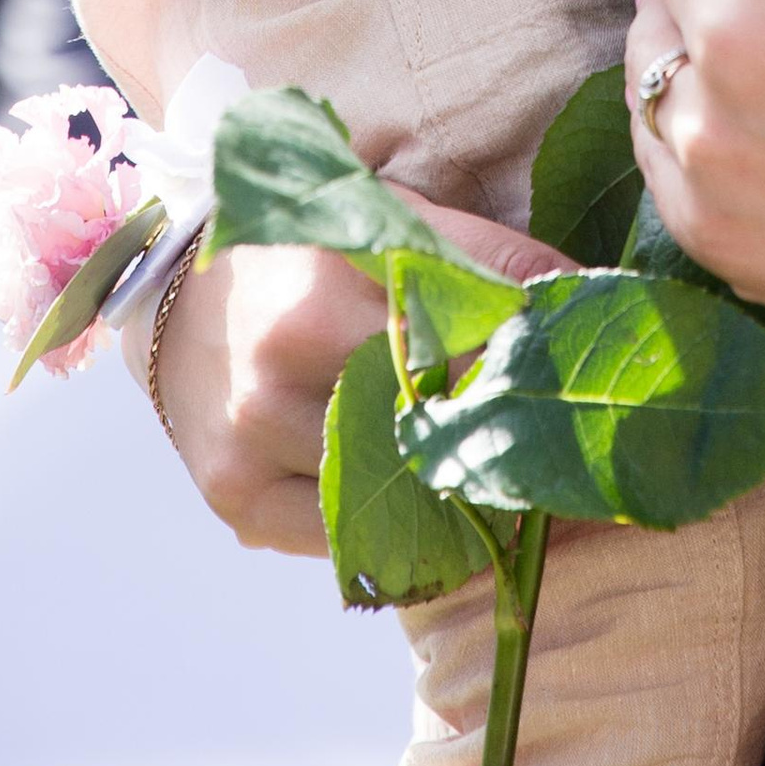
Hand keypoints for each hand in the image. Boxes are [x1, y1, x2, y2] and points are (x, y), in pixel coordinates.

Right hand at [140, 188, 564, 554]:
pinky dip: (391, 532)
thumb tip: (588, 290)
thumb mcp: (389, 223)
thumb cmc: (307, 258)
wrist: (176, 299)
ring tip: (484, 482)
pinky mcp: (238, 498)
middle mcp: (288, 357)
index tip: (574, 393)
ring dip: (453, 499)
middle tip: (541, 451)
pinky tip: (411, 506)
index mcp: (337, 275)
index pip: (470, 338)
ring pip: (397, 496)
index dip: (529, 371)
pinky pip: (345, 542)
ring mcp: (255, 436)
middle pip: (437, 426)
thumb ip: (487, 256)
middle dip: (496, 442)